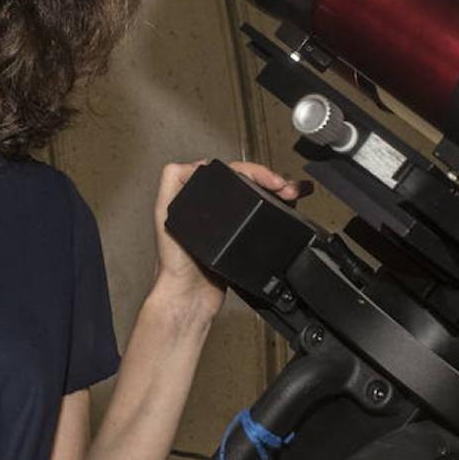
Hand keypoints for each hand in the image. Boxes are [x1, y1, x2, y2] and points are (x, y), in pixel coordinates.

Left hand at [152, 160, 305, 316]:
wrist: (191, 297)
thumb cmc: (175, 262)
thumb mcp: (165, 212)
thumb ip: (173, 181)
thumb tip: (197, 162)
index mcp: (196, 197)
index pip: (230, 172)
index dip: (253, 171)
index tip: (269, 179)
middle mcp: (211, 208)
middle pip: (248, 182)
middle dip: (271, 180)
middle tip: (287, 188)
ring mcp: (227, 224)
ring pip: (256, 196)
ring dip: (277, 192)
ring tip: (293, 192)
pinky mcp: (239, 240)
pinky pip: (259, 217)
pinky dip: (275, 208)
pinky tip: (287, 206)